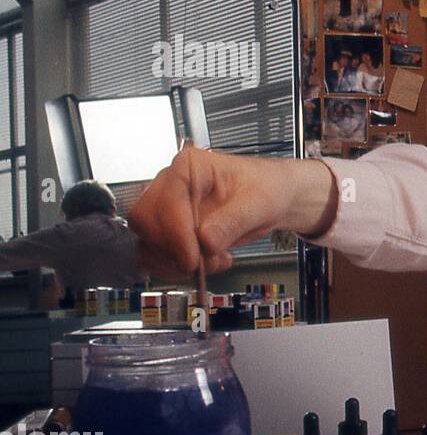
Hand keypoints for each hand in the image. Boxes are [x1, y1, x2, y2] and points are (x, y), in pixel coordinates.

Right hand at [129, 147, 336, 276]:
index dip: (176, 233)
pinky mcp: (172, 231)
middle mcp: (172, 186)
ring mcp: (169, 210)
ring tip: (213, 262)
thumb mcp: (259, 202)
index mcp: (190, 167)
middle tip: (200, 263)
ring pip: (147, 241)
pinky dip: (177, 268)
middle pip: (145, 221)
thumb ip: (233, 220)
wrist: (274, 199)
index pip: (166, 200)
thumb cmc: (267, 188)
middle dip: (171, 249)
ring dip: (175, 262)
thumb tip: (206, 240)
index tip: (193, 257)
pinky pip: (157, 255)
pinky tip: (209, 263)